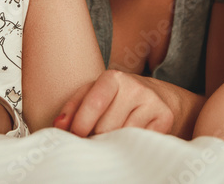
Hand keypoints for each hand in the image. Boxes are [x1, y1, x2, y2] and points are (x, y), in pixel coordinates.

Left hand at [52, 70, 174, 135]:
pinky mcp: (165, 118)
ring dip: (114, 142)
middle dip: (98, 136)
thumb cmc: (119, 98)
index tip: (76, 136)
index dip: (81, 124)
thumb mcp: (94, 94)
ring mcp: (152, 102)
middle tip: (99, 135)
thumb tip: (58, 126)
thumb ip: (74, 108)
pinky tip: (132, 137)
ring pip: (123, 137)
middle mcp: (135, 87)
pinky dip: (132, 145)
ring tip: (115, 135)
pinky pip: (140, 142)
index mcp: (113, 77)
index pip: (94, 104)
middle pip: (106, 127)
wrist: (160, 97)